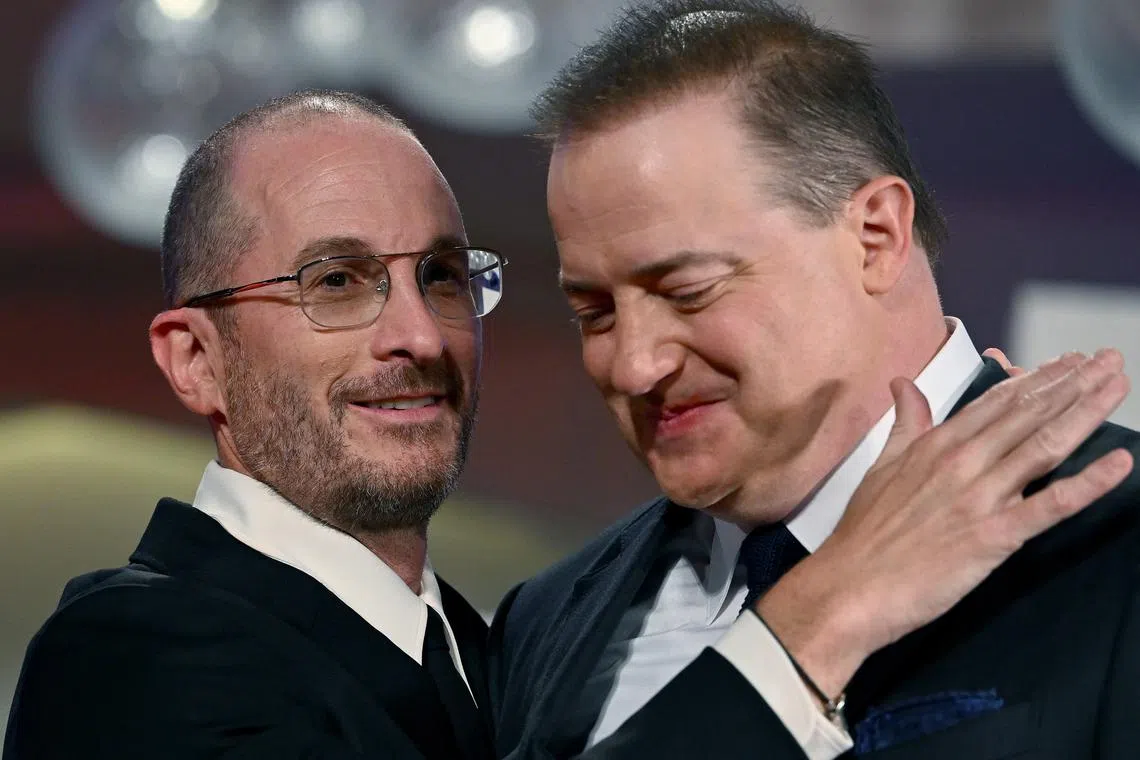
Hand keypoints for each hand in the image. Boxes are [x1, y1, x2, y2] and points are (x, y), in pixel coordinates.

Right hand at [757, 351, 1131, 698]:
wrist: (850, 587)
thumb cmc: (863, 535)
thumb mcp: (881, 466)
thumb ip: (905, 423)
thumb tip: (903, 384)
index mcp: (937, 444)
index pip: (997, 401)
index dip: (1037, 378)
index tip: (1068, 362)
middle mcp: (962, 462)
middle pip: (1028, 414)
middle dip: (1074, 383)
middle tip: (1109, 360)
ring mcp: (980, 497)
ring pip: (1044, 446)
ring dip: (1086, 413)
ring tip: (1117, 385)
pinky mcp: (993, 536)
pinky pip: (1051, 506)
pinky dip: (1088, 484)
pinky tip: (1119, 462)